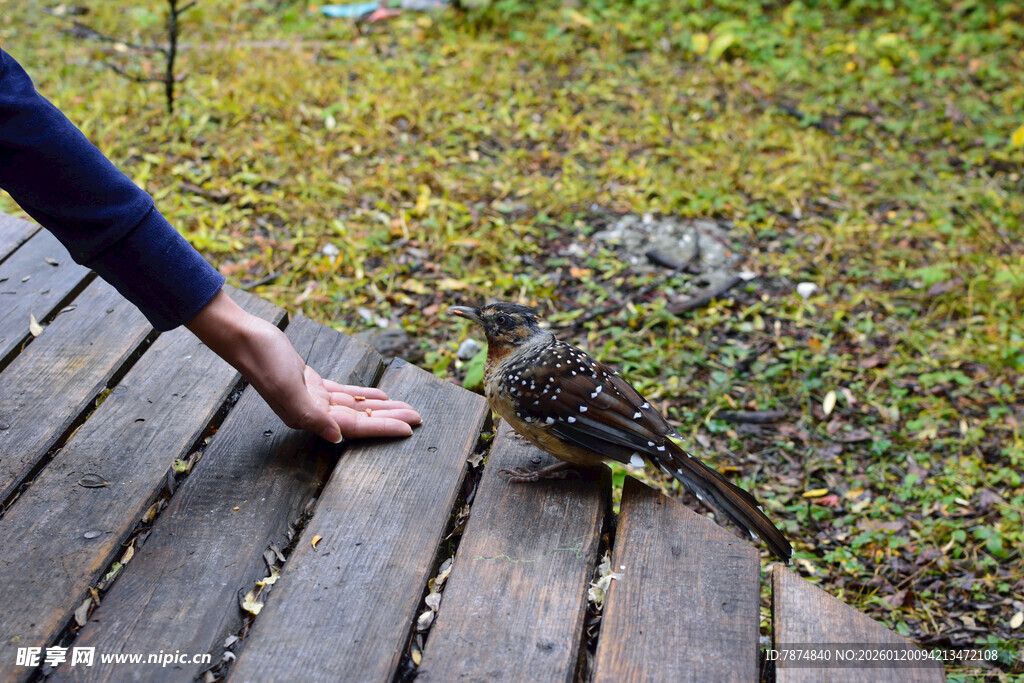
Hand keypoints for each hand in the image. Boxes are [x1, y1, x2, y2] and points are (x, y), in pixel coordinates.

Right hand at [186, 290, 420, 441]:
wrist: (245, 337)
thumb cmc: (263, 361)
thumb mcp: (288, 387)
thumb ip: (312, 415)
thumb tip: (337, 436)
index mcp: (308, 417)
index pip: (355, 426)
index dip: (383, 428)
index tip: (409, 428)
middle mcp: (312, 412)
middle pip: (361, 418)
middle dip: (390, 418)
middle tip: (419, 418)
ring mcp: (311, 397)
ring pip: (356, 406)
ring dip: (381, 407)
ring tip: (407, 408)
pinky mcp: (310, 382)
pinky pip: (344, 393)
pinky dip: (363, 394)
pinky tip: (380, 396)